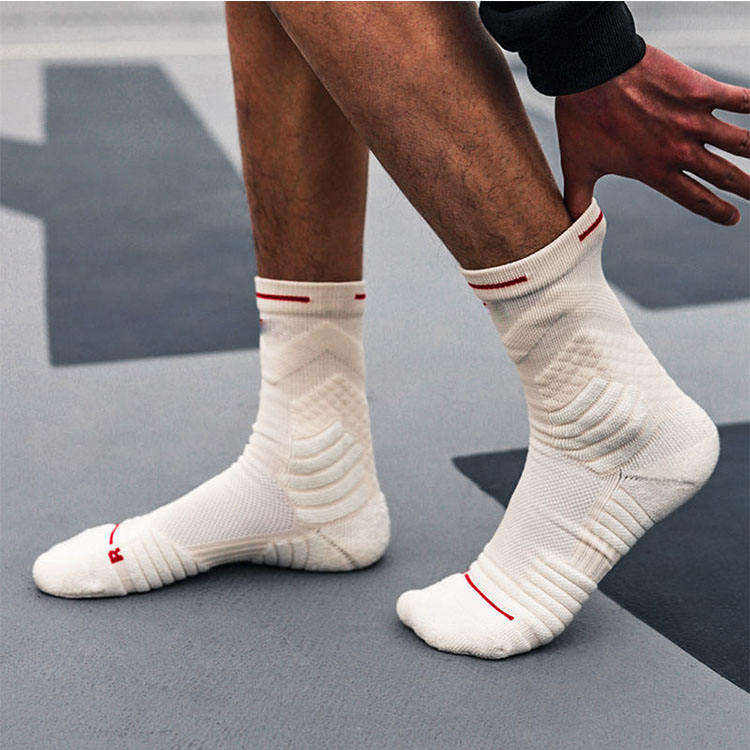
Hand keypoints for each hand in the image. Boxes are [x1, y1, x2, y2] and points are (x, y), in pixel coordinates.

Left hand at [555, 45, 749, 223]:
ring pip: (742, 143)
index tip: (732, 218)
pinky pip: (741, 100)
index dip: (716, 211)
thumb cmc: (581, 119)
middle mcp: (679, 151)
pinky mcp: (700, 91)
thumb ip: (578, 200)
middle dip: (746, 187)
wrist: (589, 71)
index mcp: (654, 171)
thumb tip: (569, 228)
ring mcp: (693, 121)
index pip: (694, 199)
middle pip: (725, 176)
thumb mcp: (577, 165)